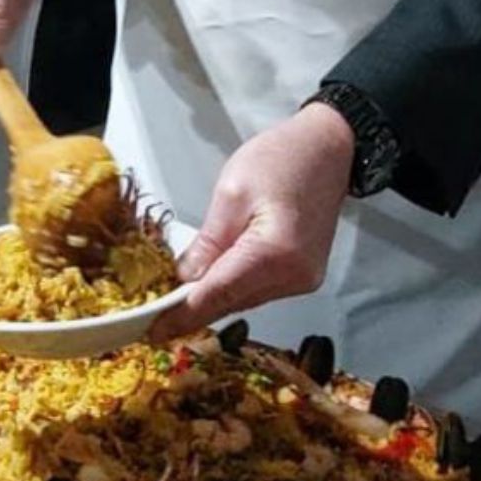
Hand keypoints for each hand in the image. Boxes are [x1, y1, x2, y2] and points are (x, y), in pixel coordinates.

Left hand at [151, 103, 354, 340]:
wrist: (326, 149)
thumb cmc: (282, 159)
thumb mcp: (232, 193)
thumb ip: (209, 241)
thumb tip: (186, 278)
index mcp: (275, 254)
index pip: (219, 294)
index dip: (183, 315)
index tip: (154, 330)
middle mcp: (294, 277)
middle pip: (233, 302)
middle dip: (193, 311)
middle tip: (155, 320)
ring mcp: (303, 279)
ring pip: (245, 299)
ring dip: (213, 300)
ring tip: (176, 301)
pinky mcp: (303, 275)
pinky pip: (259, 289)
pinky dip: (234, 288)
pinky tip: (211, 284)